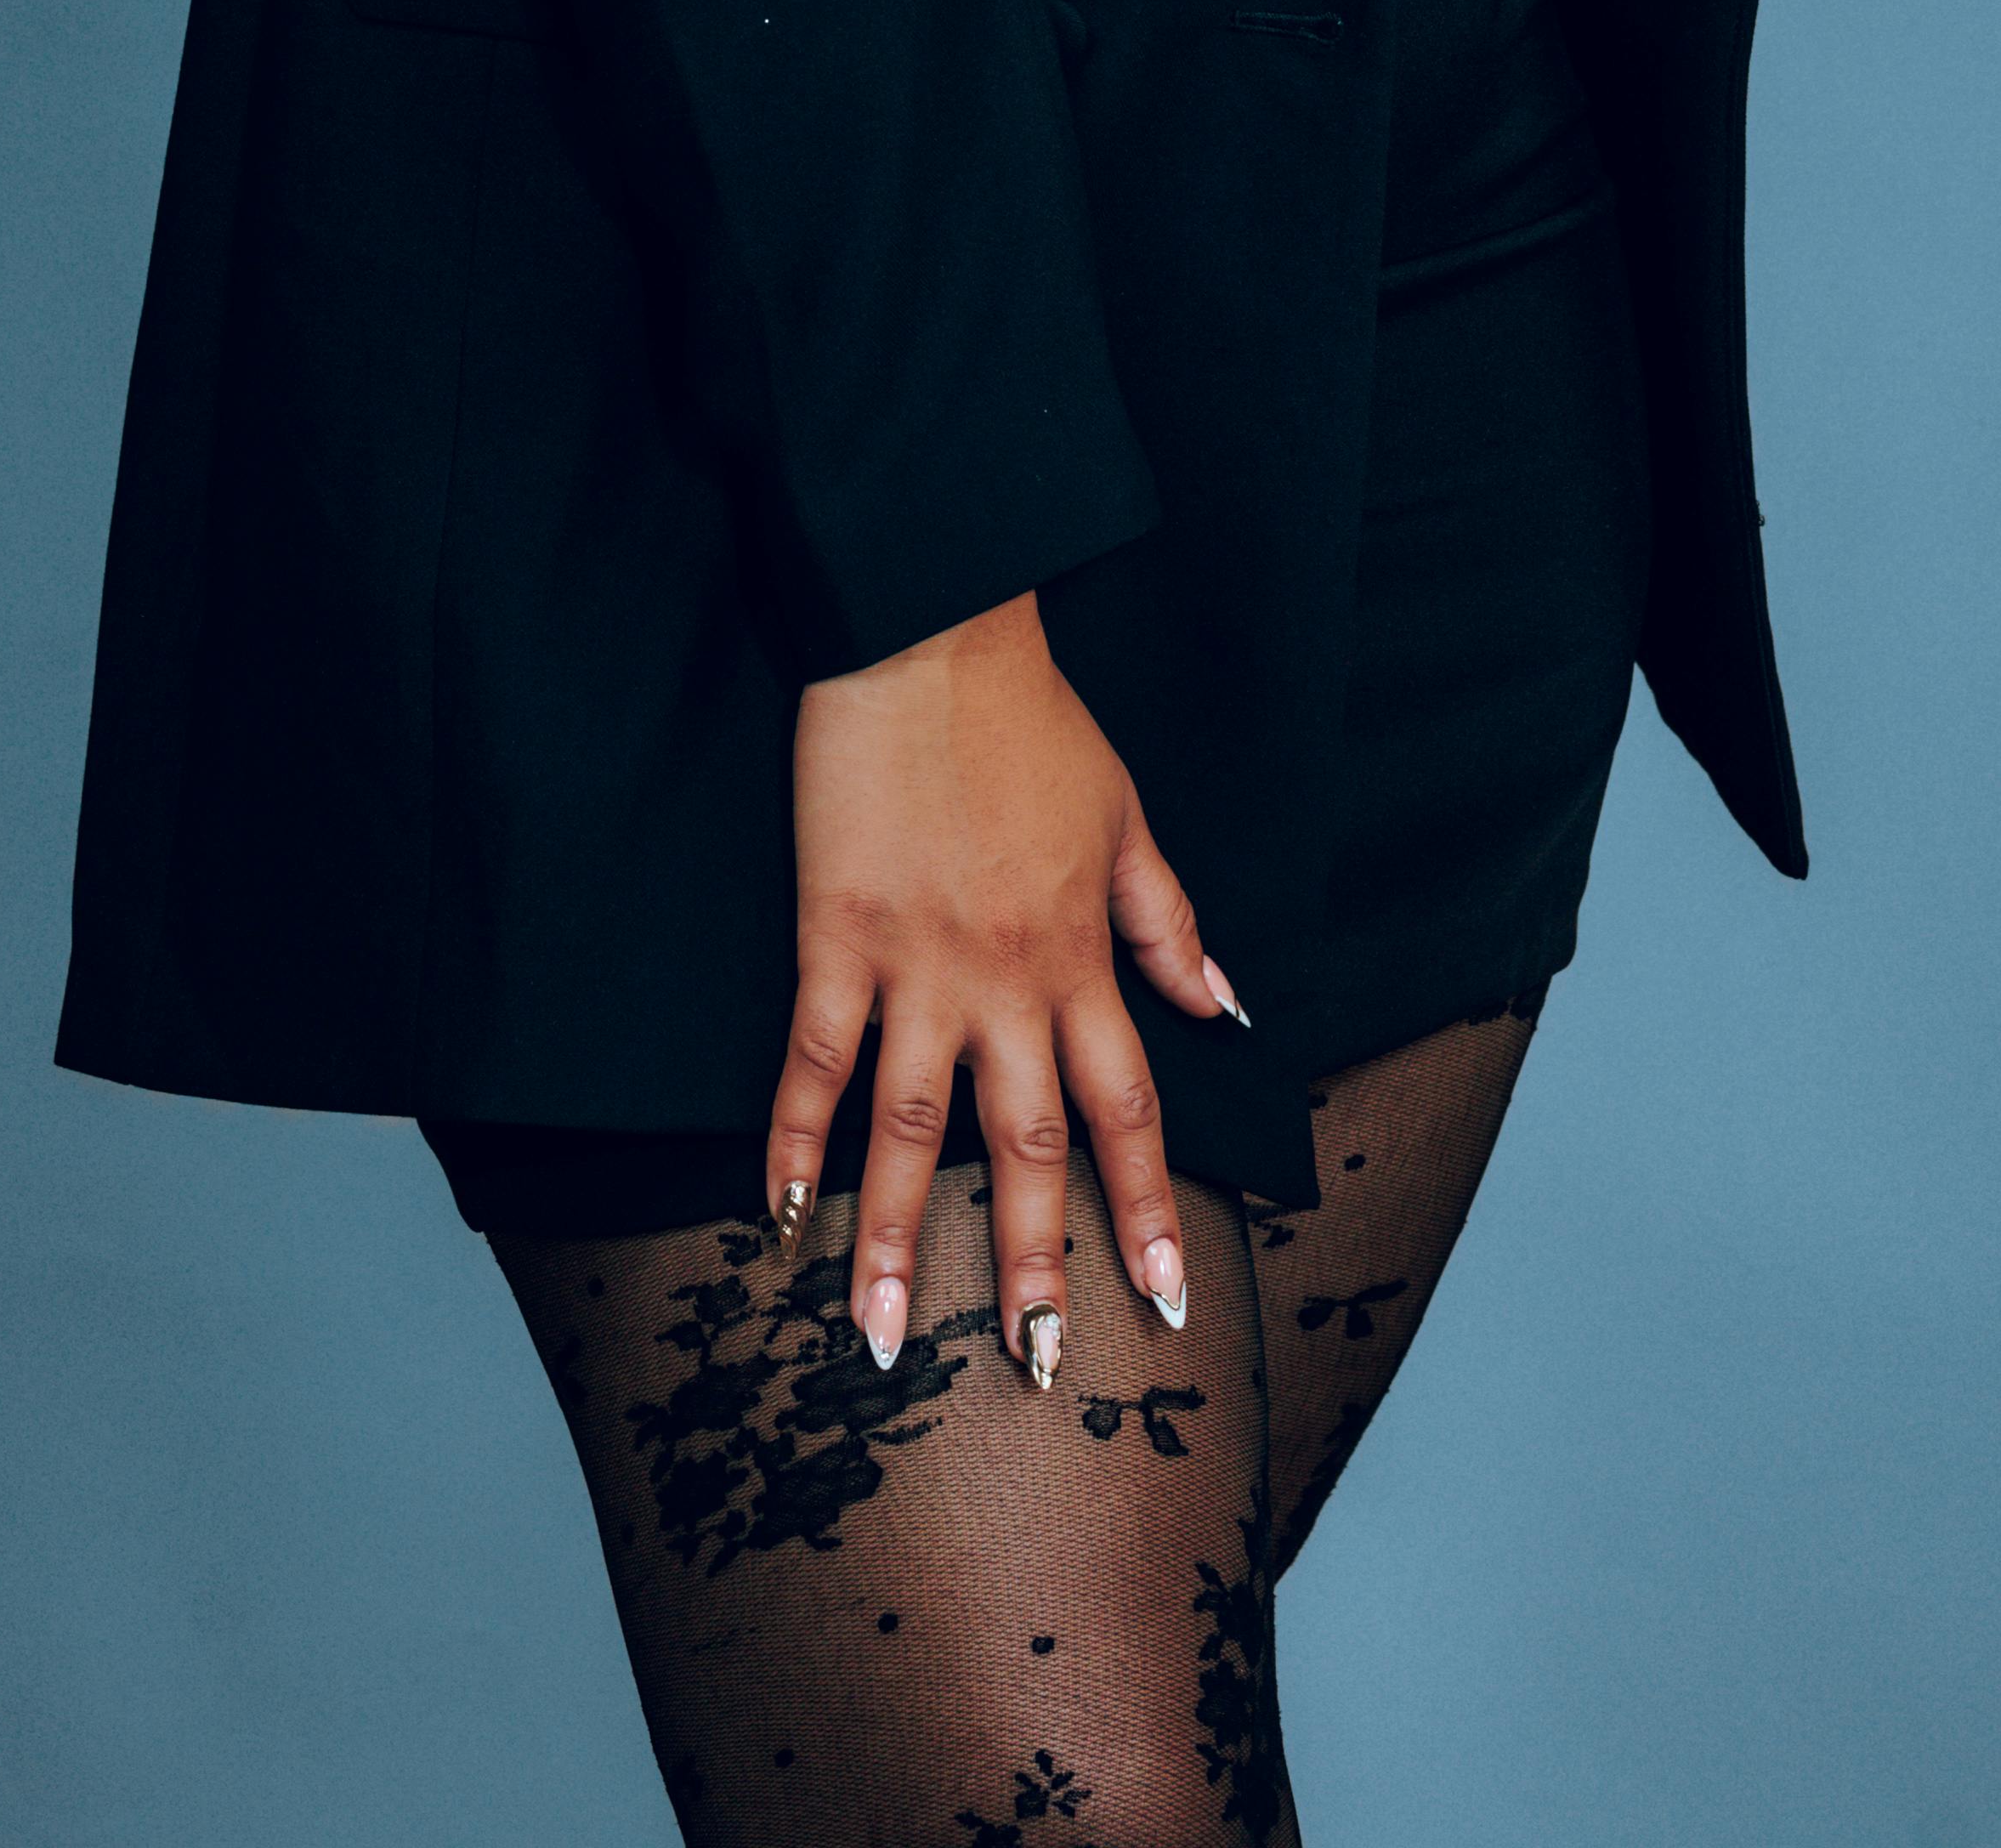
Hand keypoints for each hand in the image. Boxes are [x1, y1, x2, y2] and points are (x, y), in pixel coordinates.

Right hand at [772, 591, 1244, 1382]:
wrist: (930, 634)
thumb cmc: (1030, 720)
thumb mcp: (1125, 817)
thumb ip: (1169, 923)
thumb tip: (1222, 1007)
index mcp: (1080, 955)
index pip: (1126, 1106)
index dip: (1146, 1205)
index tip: (1164, 1297)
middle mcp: (1005, 980)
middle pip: (1026, 1145)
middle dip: (1031, 1262)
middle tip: (1027, 1367)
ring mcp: (915, 964)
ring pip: (911, 1130)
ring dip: (897, 1240)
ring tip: (881, 1340)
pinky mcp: (835, 935)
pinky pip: (814, 1056)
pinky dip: (793, 1135)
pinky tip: (778, 1213)